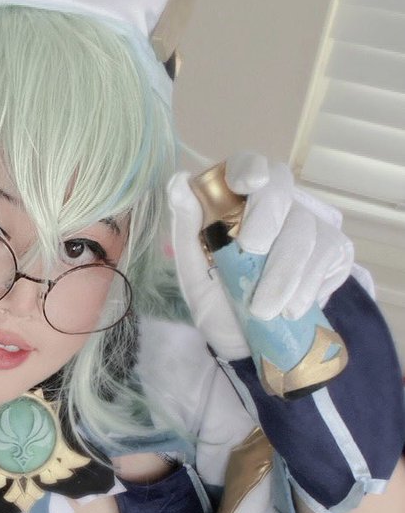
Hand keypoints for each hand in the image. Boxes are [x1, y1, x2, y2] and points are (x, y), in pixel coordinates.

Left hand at [167, 153, 353, 359]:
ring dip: (284, 272)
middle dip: (268, 218)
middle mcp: (277, 205)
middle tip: (252, 251)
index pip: (248, 165)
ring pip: (306, 229)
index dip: (249, 168)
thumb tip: (178, 181)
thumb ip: (187, 229)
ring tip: (264, 310)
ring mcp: (309, 226)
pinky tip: (292, 309)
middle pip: (282, 188)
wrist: (248, 347)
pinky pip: (329, 254)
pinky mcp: (334, 252)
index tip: (249, 183)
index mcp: (239, 201)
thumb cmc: (219, 303)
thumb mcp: (194, 273)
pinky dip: (309, 285)